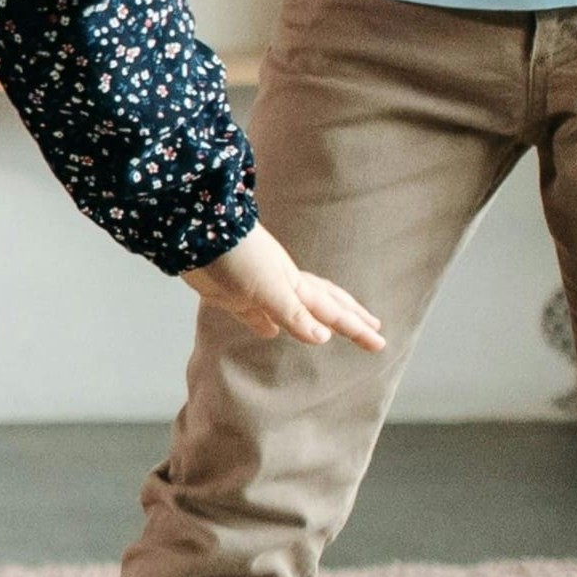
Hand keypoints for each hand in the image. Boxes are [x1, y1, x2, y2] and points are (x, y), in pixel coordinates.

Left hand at [185, 223, 384, 351]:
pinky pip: (258, 315)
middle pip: (324, 305)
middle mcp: (282, 286)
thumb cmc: (236, 255)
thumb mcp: (269, 287)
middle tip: (375, 330)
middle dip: (350, 318)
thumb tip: (324, 337)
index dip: (356, 327)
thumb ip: (294, 313)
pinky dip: (268, 325)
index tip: (380, 343)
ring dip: (315, 320)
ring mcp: (259, 289)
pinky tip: (269, 331)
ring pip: (296, 309)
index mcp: (295, 284)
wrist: (196, 234)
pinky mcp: (234, 295)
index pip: (334, 311)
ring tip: (328, 330)